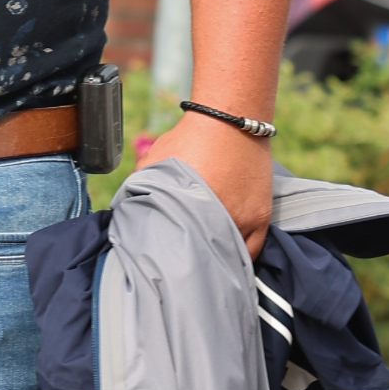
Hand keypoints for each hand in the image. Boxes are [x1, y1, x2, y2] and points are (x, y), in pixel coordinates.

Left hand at [135, 109, 273, 256]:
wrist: (229, 120)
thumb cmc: (189, 138)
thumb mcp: (154, 162)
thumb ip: (142, 188)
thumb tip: (128, 210)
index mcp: (184, 210)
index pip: (173, 252)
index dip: (169, 261)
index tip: (164, 264)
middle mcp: (213, 220)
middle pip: (202, 259)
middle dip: (192, 265)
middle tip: (184, 269)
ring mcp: (241, 221)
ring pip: (228, 258)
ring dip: (217, 263)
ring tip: (207, 269)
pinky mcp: (260, 217)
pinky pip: (252, 251)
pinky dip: (240, 258)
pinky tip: (230, 261)